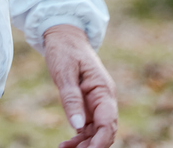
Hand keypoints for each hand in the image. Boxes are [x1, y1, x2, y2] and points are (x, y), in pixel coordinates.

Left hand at [43, 24, 117, 147]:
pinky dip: (79, 137)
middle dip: (93, 146)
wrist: (63, 36)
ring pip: (96, 132)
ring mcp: (96, 102)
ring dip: (84, 144)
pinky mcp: (87, 104)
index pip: (109, 123)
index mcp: (103, 90)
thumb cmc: (65, 50)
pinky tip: (66, 145)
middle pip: (104, 131)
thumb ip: (71, 98)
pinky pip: (87, 126)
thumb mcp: (64, 72)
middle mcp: (103, 99)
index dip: (101, 141)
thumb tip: (78, 126)